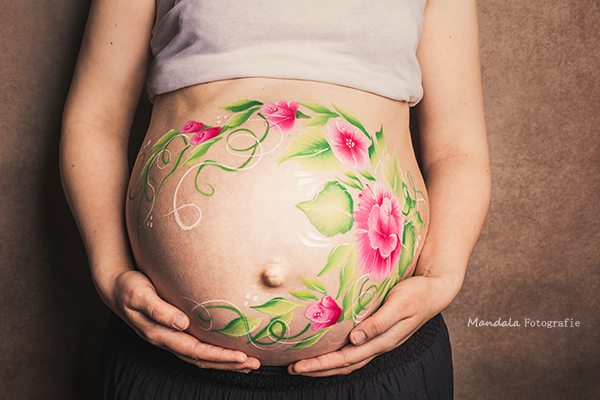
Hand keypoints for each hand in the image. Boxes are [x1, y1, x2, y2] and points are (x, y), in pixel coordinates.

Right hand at [105, 268, 260, 371]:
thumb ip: (159, 309)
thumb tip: (181, 323)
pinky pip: (197, 349)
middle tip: (255, 364)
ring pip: (201, 358)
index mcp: (160, 334)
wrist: (116, 287)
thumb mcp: (139, 294)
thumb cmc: (129, 288)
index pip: (195, 350)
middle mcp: (167, 341)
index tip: (241, 356)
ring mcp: (170, 339)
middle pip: (202, 359)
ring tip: (249, 364)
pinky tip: (228, 354)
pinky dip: (214, 355)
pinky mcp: (174, 333)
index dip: (219, 355)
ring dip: (224, 362)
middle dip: (229, 363)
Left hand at [288, 274, 453, 376]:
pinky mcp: (378, 332)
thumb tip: (355, 338)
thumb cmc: (417, 293)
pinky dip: (337, 354)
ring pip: (348, 360)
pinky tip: (327, 349)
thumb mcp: (399, 304)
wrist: (436, 289)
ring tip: (304, 364)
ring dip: (326, 364)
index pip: (345, 359)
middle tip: (292, 369)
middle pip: (344, 365)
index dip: (321, 365)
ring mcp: (378, 340)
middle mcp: (378, 344)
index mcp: (382, 341)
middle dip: (318, 369)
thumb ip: (379, 322)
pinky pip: (353, 349)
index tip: (299, 366)